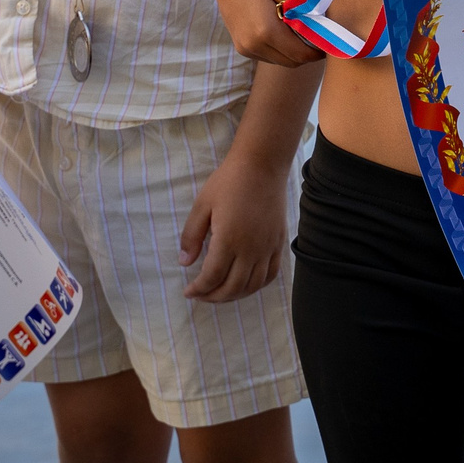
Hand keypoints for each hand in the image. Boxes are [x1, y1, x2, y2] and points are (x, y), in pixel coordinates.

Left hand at [178, 153, 287, 302]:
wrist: (262, 165)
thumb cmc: (229, 181)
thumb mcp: (202, 205)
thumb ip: (192, 236)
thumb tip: (184, 263)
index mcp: (229, 239)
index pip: (212, 277)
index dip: (199, 289)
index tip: (188, 291)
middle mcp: (250, 249)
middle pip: (232, 287)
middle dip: (213, 297)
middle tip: (201, 295)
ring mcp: (267, 247)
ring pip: (252, 285)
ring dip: (234, 296)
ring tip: (220, 293)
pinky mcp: (278, 243)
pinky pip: (270, 274)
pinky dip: (256, 286)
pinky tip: (245, 284)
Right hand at [215, 0, 322, 68]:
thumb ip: (303, 10)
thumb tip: (321, 28)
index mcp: (265, 31)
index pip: (300, 54)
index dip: (318, 52)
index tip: (330, 42)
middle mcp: (253, 44)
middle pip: (292, 62)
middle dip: (309, 54)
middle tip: (320, 38)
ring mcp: (245, 48)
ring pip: (281, 61)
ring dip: (295, 53)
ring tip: (304, 33)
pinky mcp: (242, 47)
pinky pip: (269, 56)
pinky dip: (281, 50)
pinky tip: (286, 32)